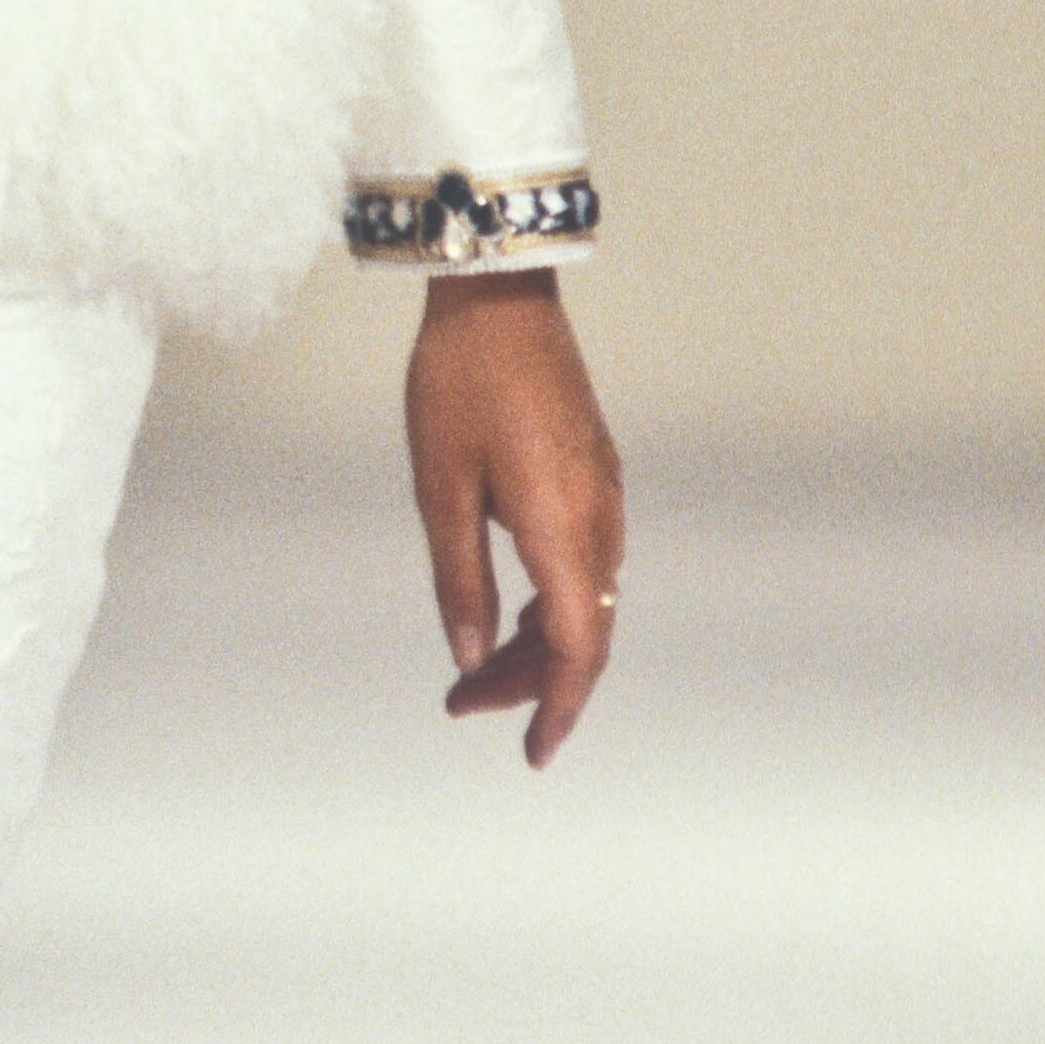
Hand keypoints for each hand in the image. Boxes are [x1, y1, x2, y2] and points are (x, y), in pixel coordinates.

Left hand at [405, 269, 625, 768]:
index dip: (556, 706)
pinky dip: (552, 601)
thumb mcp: (440, 487)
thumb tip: (467, 657)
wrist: (497, 292)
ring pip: (587, 597)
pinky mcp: (594, 470)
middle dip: (530, 681)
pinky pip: (586, 561)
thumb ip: (459, 578)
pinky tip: (509, 608)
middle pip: (584, 630)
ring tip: (473, 667)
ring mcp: (604, 492)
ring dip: (538, 642)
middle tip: (461, 705)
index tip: (531, 751)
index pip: (577, 647)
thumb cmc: (459, 382)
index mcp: (563, 527)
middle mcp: (599, 518)